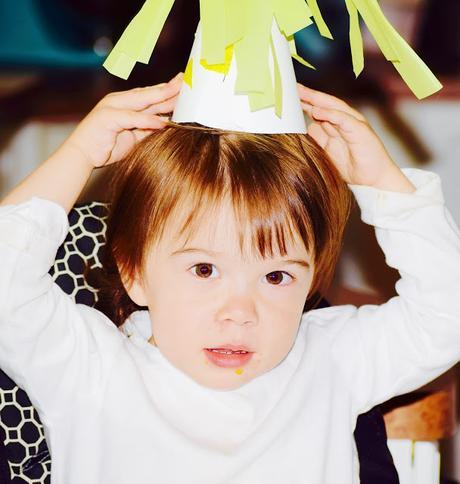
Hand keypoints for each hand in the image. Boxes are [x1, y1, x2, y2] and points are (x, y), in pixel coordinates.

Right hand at [64, 72, 183, 168]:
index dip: (167, 90)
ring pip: (143, 101)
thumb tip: (165, 125)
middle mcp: (120, 101)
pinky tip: (162, 122)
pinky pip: (132, 119)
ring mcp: (113, 107)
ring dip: (162, 97)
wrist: (81, 155)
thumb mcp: (133, 138)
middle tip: (187, 82)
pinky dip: (148, 121)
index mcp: (125, 104)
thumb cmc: (106, 147)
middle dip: (169, 88)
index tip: (184, 86)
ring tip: (179, 95)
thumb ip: (147, 129)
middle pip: (149, 94)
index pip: (150, 95)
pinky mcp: (108, 117)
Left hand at [298, 84, 415, 191]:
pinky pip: (344, 119)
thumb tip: (304, 127)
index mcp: (336, 126)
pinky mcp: (360, 131)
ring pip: (333, 107)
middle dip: (308, 96)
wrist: (373, 179)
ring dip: (317, 100)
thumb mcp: (328, 151)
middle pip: (324, 104)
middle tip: (293, 88)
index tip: (289, 97)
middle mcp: (344, 121)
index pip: (319, 109)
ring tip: (302, 94)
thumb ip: (318, 138)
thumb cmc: (352, 166)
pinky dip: (331, 114)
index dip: (305, 102)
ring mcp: (353, 124)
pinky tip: (317, 111)